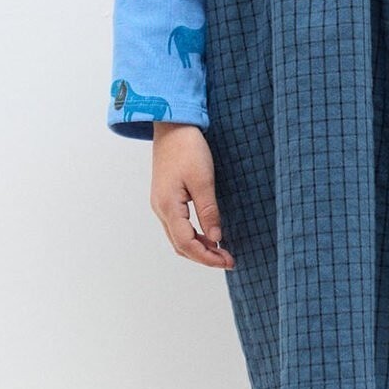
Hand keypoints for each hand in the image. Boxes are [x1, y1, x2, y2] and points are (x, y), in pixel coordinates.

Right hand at [150, 123, 234, 268]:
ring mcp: (161, 204)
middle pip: (180, 245)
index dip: (207, 257)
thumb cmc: (187, 149)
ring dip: (198, 247)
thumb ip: (208, 211)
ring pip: (178, 237)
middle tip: (228, 260)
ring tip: (221, 251)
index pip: (187, 244)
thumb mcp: (203, 180)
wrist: (172, 126)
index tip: (227, 261)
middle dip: (204, 256)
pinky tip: (208, 234)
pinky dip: (193, 236)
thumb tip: (215, 237)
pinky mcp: (166, 198)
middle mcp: (160, 209)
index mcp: (168, 206)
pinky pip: (178, 226)